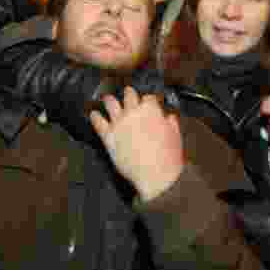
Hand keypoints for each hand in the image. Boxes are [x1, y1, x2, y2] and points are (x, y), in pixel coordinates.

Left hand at [89, 86, 184, 200]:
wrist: (155, 175)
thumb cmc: (167, 158)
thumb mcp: (175, 136)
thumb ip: (171, 124)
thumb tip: (169, 118)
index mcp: (151, 110)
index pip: (148, 97)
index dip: (149, 100)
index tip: (148, 103)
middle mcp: (133, 113)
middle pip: (128, 95)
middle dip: (129, 93)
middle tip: (128, 93)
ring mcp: (119, 123)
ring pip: (110, 103)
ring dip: (109, 100)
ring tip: (107, 99)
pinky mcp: (109, 137)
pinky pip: (98, 122)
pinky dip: (95, 117)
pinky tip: (94, 115)